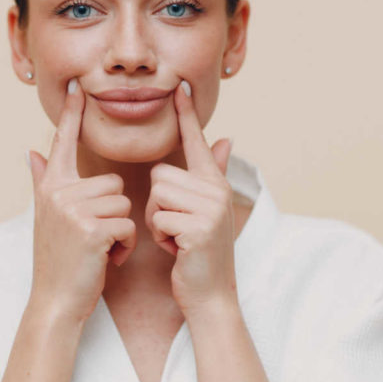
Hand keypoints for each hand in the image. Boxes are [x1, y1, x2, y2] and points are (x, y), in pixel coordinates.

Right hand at [26, 78, 135, 321]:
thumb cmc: (59, 260)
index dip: (71, 113)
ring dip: (119, 231)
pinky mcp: (91, 229)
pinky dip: (124, 246)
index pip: (63, 142)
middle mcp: (58, 193)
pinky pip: (126, 224)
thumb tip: (31, 152)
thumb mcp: (47, 218)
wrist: (56, 301)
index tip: (78, 84)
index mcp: (51, 186)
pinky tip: (106, 259)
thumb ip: (43, 181)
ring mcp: (73, 210)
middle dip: (112, 213)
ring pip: (122, 203)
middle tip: (94, 239)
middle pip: (111, 182)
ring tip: (99, 249)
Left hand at [145, 80, 236, 315]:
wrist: (210, 295)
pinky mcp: (199, 228)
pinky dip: (161, 238)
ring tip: (176, 238)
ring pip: (156, 195)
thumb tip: (226, 139)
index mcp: (214, 184)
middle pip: (161, 175)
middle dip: (157, 205)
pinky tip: (177, 250)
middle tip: (175, 228)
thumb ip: (211, 174)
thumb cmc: (197, 253)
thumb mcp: (204, 212)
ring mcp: (211, 209)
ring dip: (157, 221)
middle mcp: (216, 191)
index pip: (198, 141)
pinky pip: (158, 218)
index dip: (187, 115)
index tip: (180, 86)